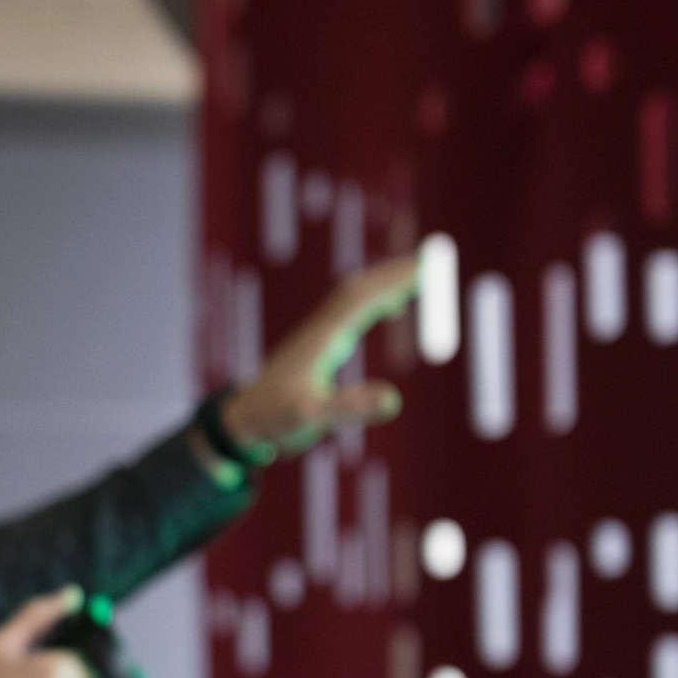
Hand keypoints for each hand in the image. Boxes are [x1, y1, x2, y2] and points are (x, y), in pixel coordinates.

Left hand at [216, 255, 417, 460]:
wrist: (244, 418)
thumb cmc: (275, 418)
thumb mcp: (313, 417)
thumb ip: (350, 407)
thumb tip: (393, 399)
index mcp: (322, 339)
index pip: (362, 299)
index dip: (394, 282)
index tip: (424, 268)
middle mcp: (321, 328)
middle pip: (361, 288)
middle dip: (396, 272)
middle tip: (434, 259)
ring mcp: (318, 333)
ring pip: (355, 295)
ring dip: (386, 281)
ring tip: (420, 273)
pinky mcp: (318, 342)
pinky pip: (351, 310)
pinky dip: (375, 299)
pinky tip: (391, 307)